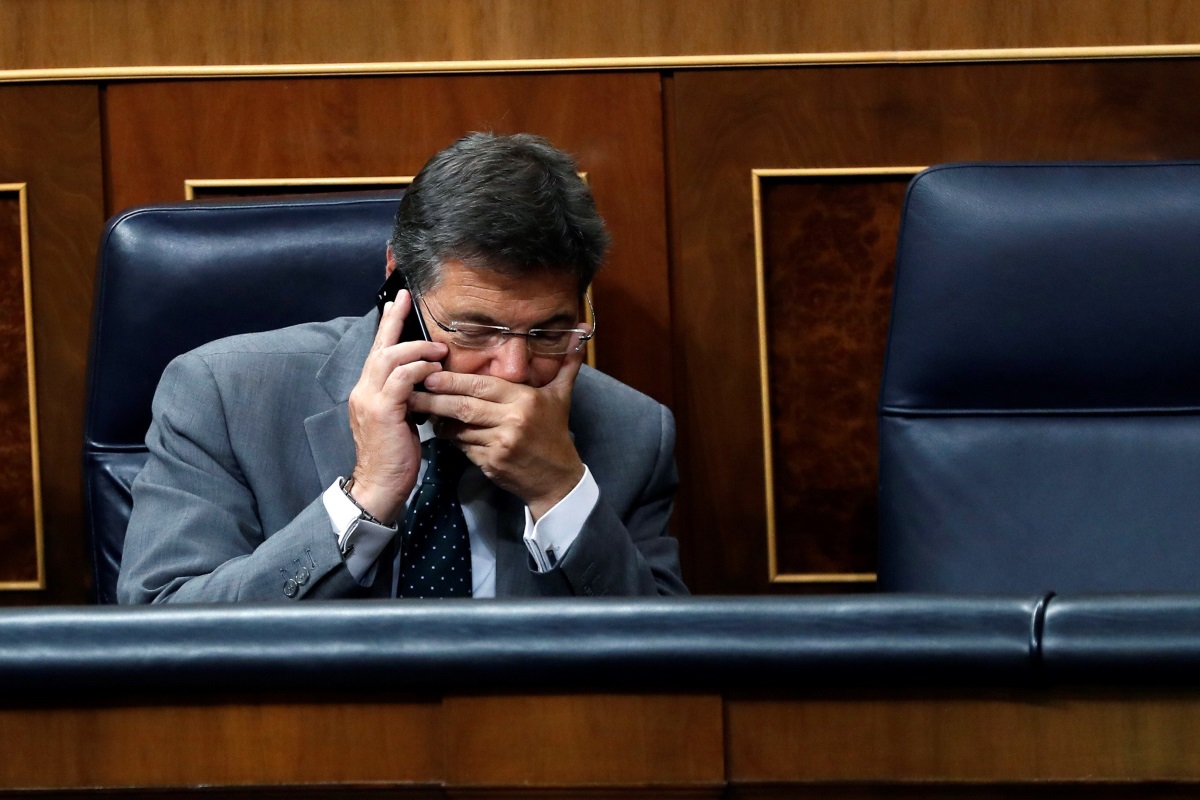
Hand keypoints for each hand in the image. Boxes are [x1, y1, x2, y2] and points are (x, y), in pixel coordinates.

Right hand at [347, 291, 448, 523]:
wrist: (380, 486)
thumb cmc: (395, 457)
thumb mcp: (400, 420)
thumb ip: (406, 397)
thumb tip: (427, 379)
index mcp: (367, 392)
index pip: (377, 352)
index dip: (387, 326)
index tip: (397, 303)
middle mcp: (363, 390)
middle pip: (380, 347)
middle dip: (395, 321)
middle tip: (408, 301)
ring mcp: (370, 400)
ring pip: (390, 358)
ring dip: (417, 349)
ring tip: (439, 350)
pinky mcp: (382, 411)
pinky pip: (401, 379)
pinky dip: (419, 370)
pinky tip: (435, 371)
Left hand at [410, 344, 585, 519]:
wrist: (557, 478)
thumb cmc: (555, 433)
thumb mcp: (562, 396)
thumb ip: (567, 364)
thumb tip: (581, 333)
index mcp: (525, 400)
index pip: (482, 386)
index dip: (453, 380)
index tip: (430, 374)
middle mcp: (513, 421)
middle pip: (465, 406)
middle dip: (436, 399)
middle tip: (412, 391)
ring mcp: (501, 444)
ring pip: (460, 429)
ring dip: (439, 421)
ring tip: (421, 411)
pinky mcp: (492, 463)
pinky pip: (464, 447)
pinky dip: (451, 440)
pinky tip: (442, 432)